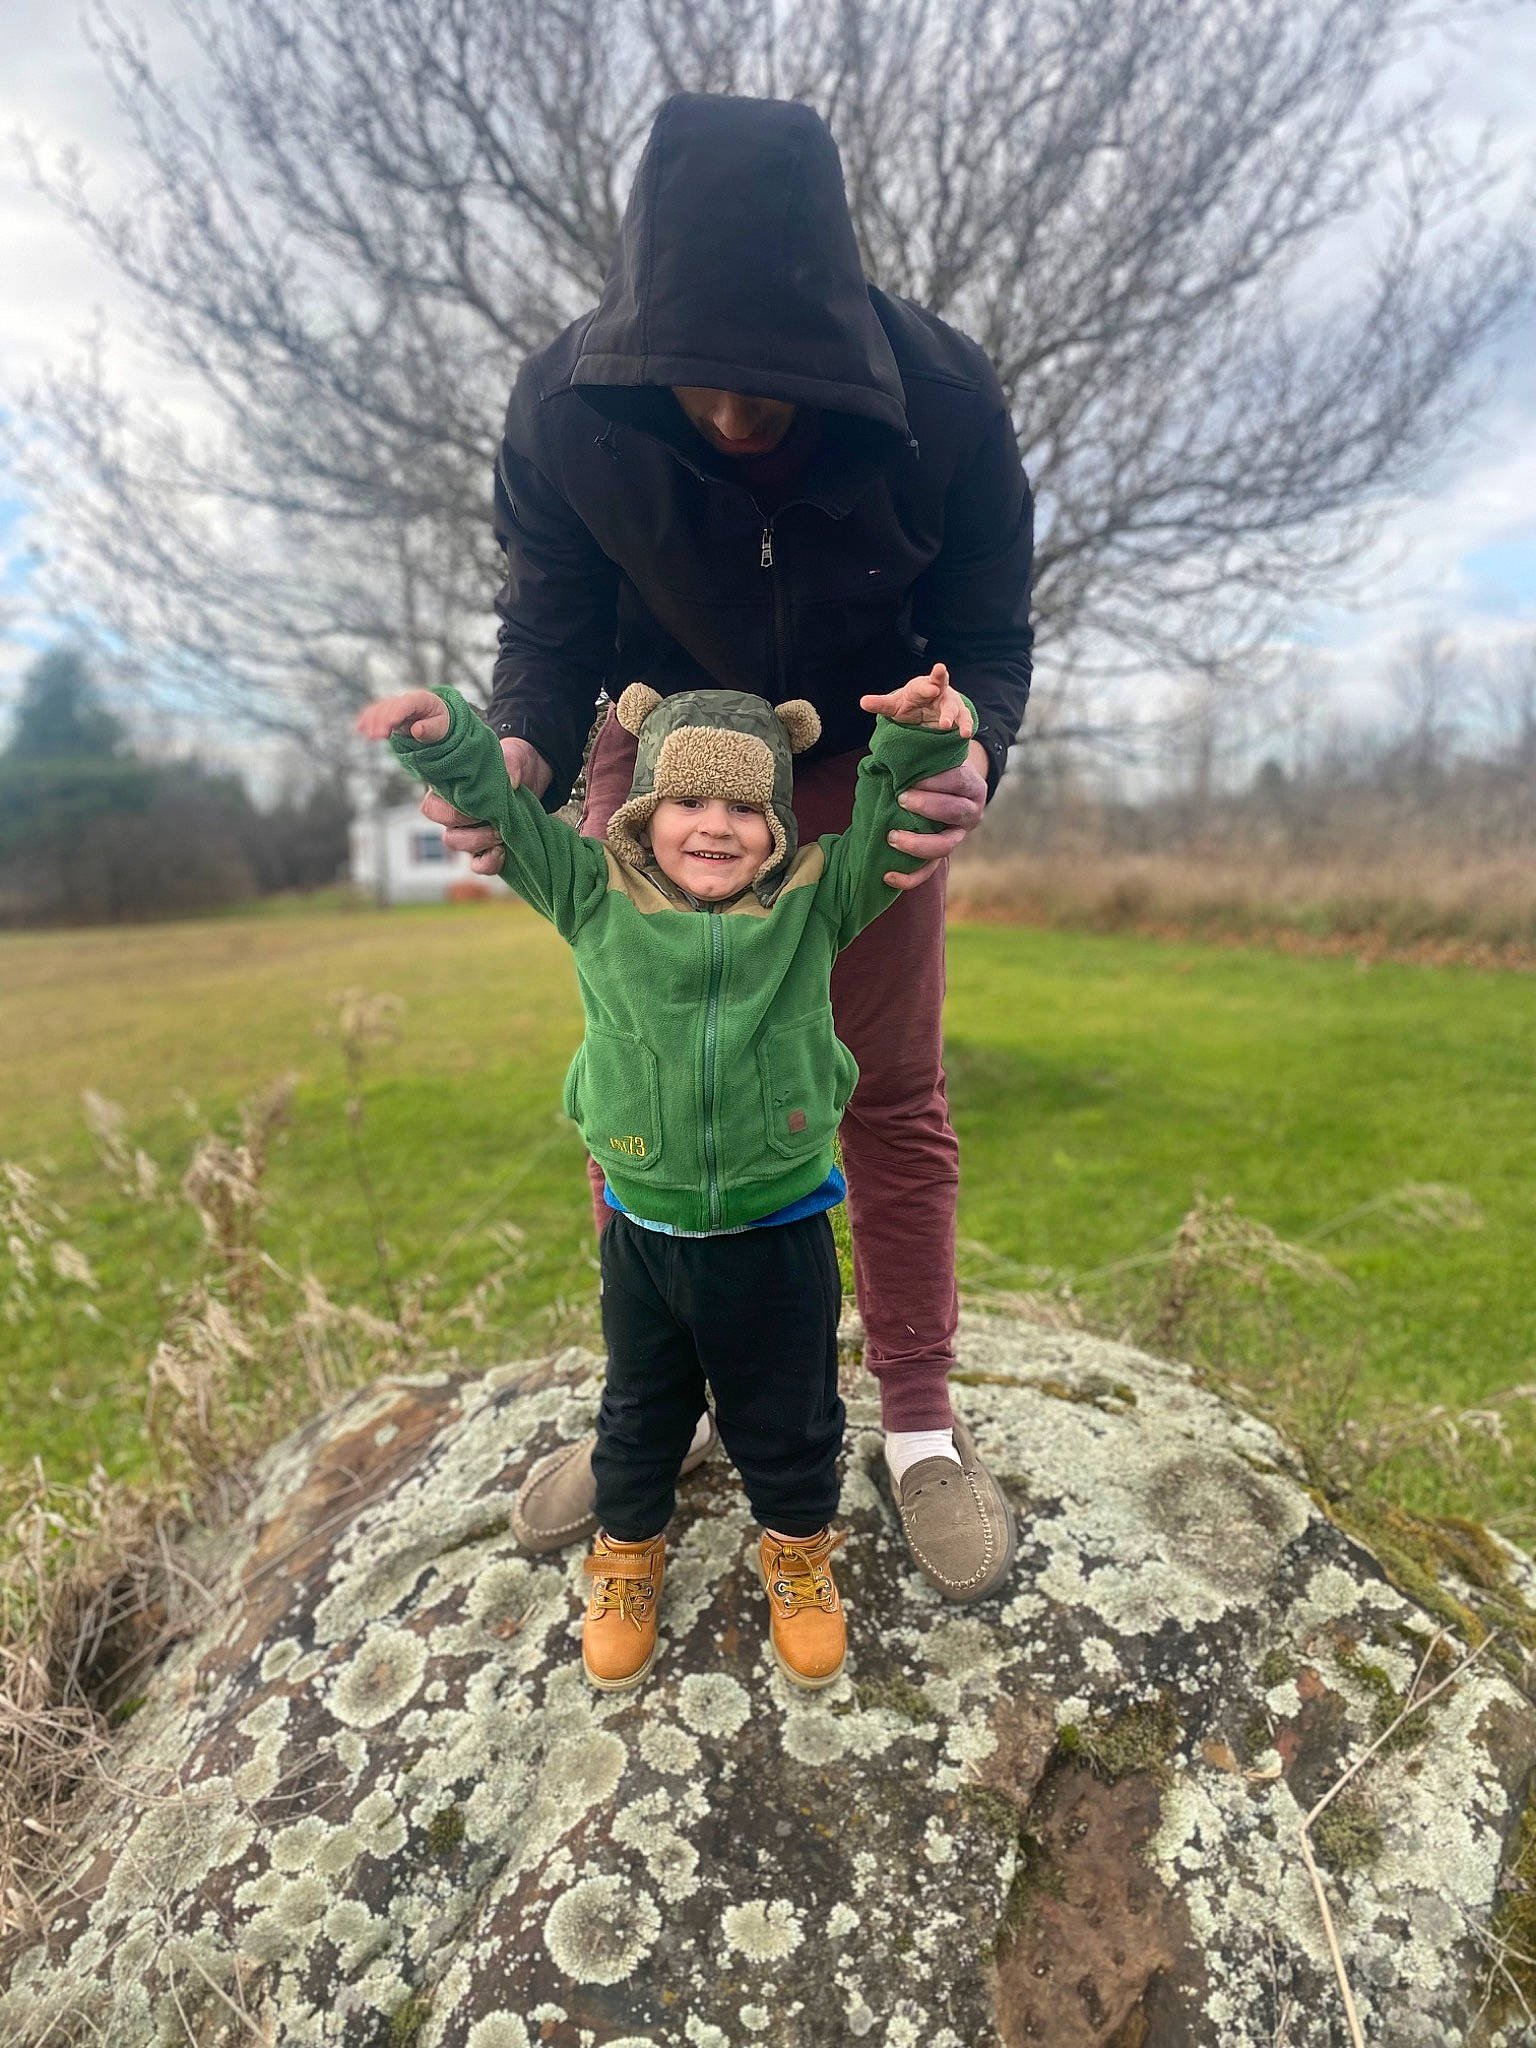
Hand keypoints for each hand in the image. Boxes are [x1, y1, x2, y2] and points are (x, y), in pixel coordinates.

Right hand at [355, 689, 450, 744]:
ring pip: (380, 708)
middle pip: (390, 706)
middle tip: (378, 736)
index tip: (390, 724)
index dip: (397, 712)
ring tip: (370, 736)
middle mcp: (406, 699)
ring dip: (373, 721)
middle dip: (382, 720)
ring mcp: (395, 704)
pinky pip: (375, 712)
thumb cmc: (440, 722)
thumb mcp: (441, 727)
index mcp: (421, 699)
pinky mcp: (388, 711)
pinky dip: (367, 719)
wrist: (436, 716)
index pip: (406, 704)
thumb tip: (416, 730)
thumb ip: (430, 729)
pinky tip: (359, 728)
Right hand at [418, 736, 553, 875]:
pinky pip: (478, 865)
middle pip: (445, 831)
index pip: (432, 807)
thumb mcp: (514, 755)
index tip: (475, 805)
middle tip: (494, 820)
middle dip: (468, 829)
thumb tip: (511, 781)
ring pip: (457, 846)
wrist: (533, 777)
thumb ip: (510, 761)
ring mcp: (469, 834)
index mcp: (450, 791)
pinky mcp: (487, 848)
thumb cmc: (513, 763)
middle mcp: (454, 815)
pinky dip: (489, 862)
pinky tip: (503, 852)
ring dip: (479, 842)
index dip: (450, 811)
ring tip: (501, 833)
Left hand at [859, 662, 973, 736]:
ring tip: (963, 732)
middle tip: (943, 709)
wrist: (927, 706)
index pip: (924, 685)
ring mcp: (951, 703)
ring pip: (956, 708)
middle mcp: (939, 691)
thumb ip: (881, 704)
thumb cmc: (910, 703)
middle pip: (943, 688)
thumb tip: (862, 702)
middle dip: (945, 699)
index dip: (928, 687)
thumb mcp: (895, 704)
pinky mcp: (959, 716)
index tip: (931, 690)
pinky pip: (964, 720)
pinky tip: (966, 735)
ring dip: (959, 719)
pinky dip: (966, 727)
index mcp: (921, 687)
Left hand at [881, 739, 989, 890]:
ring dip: (919, 843)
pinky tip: (888, 876)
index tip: (912, 777)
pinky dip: (910, 877)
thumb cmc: (936, 770)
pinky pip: (930, 871)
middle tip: (901, 799)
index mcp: (971, 785)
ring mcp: (958, 836)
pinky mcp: (943, 854)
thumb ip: (921, 754)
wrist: (952, 792)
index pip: (959, 780)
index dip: (937, 780)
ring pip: (945, 846)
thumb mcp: (936, 758)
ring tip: (892, 837)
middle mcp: (970, 812)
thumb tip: (888, 750)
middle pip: (955, 812)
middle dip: (928, 806)